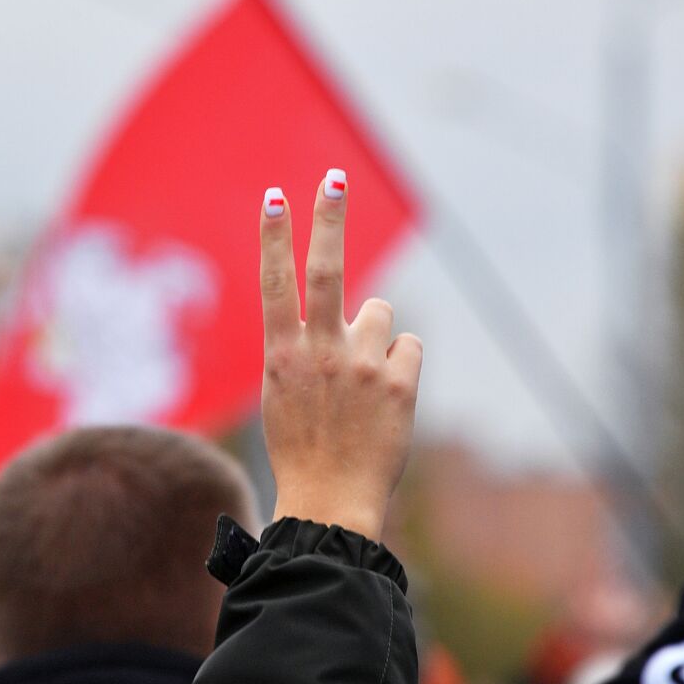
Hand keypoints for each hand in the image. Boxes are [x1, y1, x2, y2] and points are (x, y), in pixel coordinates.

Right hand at [258, 170, 422, 541]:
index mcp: (282, 356)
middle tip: (334, 180)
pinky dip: (402, 365)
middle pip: (327, 269)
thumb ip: (304, 350)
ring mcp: (361, 367)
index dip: (273, 237)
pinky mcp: (399, 384)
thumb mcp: (282, 395)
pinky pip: (410, 346)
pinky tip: (388, 399)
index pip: (275, 284)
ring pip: (381, 313)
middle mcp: (320, 353)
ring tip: (364, 381)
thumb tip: (344, 312)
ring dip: (377, 335)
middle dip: (328, 218)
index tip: (274, 196)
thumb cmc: (303, 451)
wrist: (331, 504)